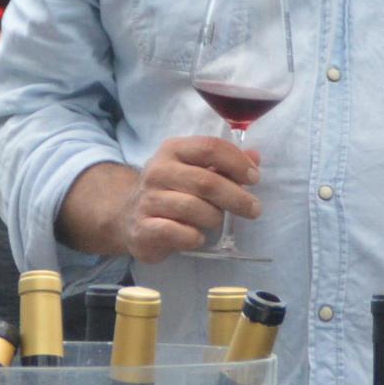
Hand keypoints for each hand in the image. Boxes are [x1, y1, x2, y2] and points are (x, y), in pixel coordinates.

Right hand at [112, 136, 260, 263]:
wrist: (128, 217)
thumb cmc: (171, 191)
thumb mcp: (195, 170)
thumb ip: (224, 164)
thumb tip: (255, 157)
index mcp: (173, 150)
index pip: (210, 148)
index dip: (237, 163)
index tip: (254, 178)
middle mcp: (158, 171)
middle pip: (206, 181)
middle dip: (236, 197)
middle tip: (254, 209)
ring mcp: (148, 200)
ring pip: (194, 208)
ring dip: (214, 218)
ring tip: (217, 222)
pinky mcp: (143, 228)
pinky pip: (178, 233)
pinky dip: (194, 237)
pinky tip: (198, 237)